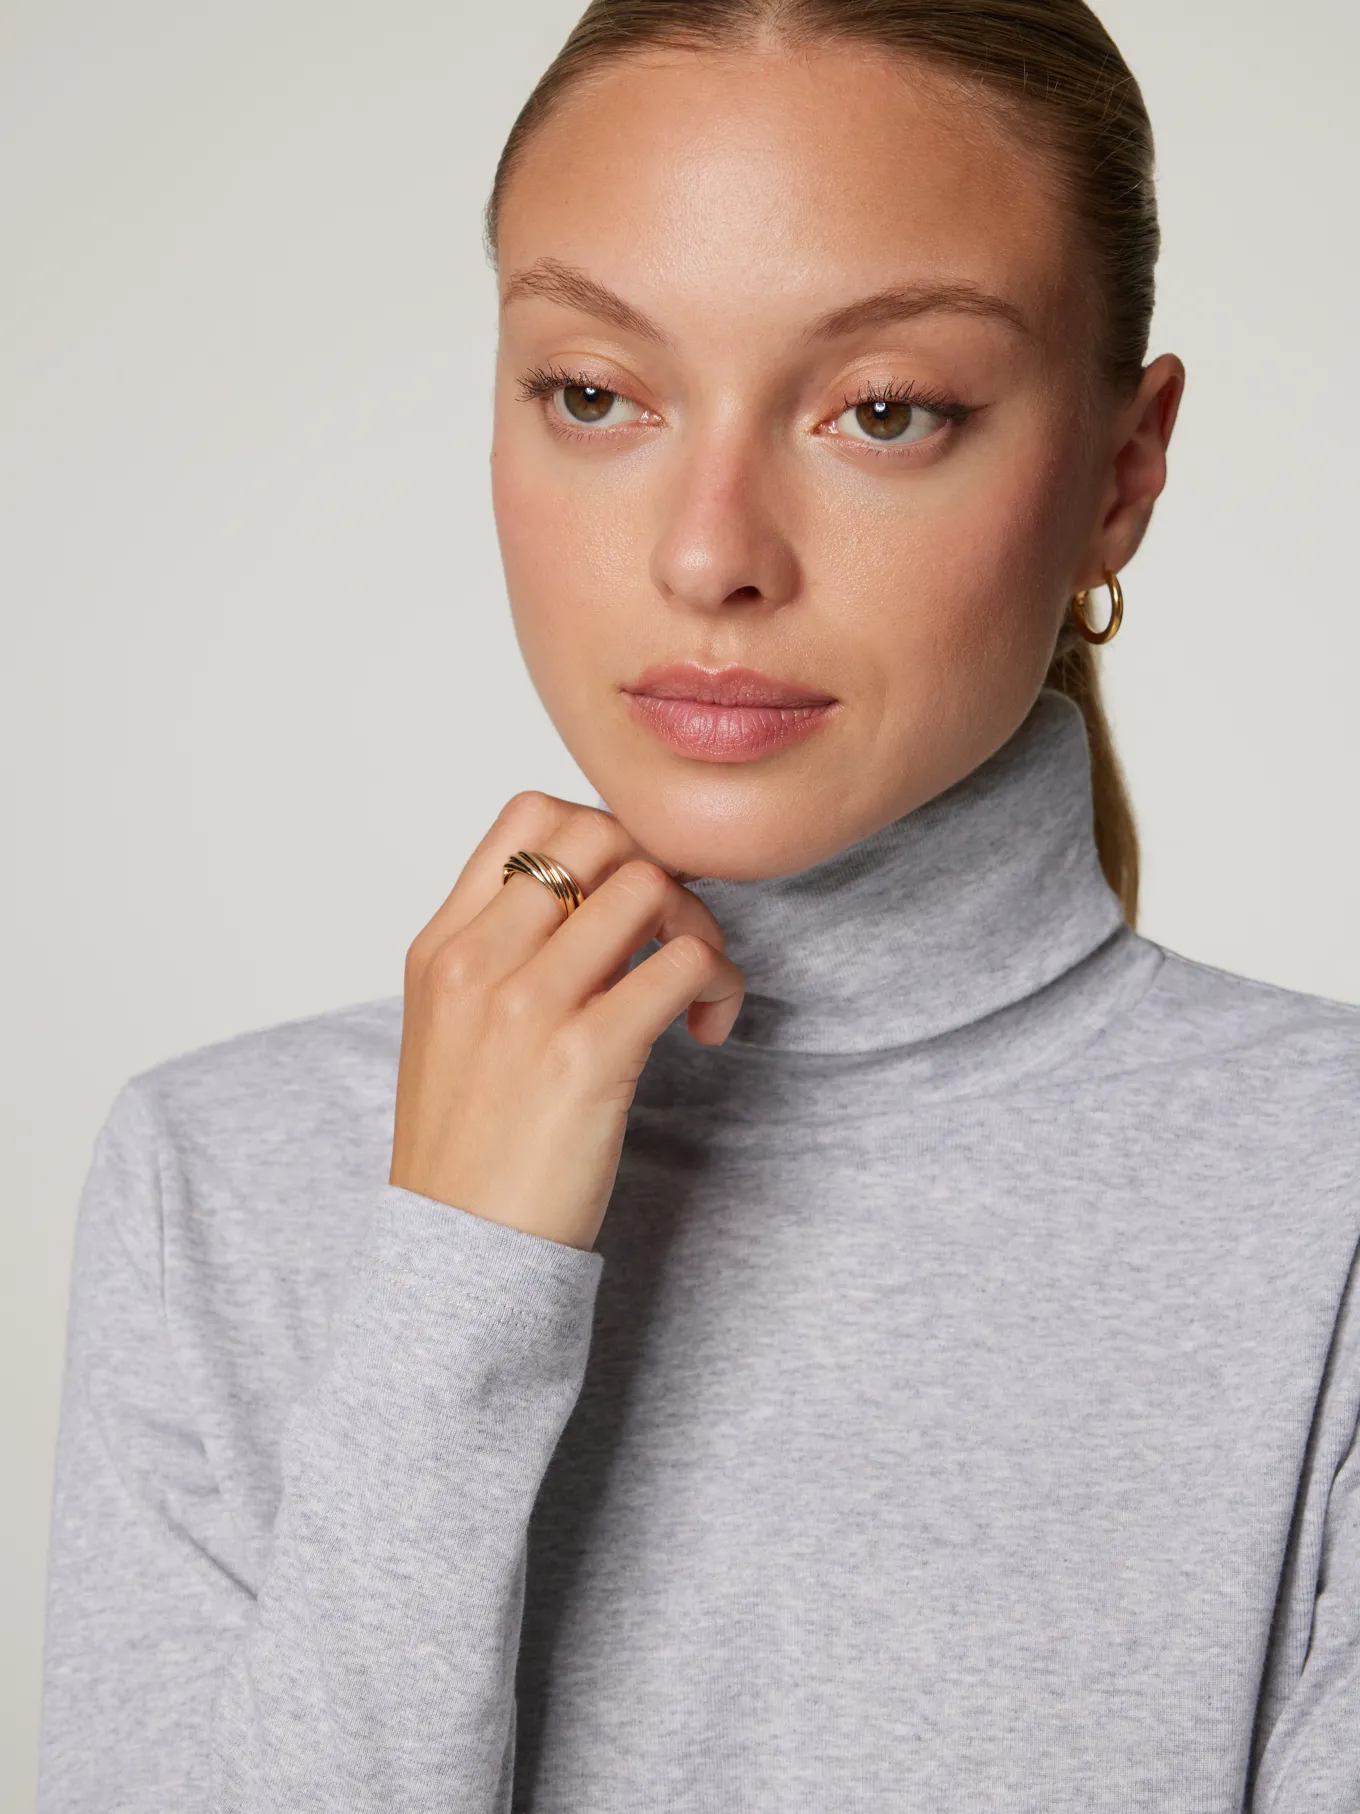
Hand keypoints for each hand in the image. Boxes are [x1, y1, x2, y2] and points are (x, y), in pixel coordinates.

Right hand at [389, 792, 744, 1251]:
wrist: (458, 1257)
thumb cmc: (469, 1151)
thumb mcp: (450, 1029)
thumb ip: (503, 955)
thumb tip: (595, 900)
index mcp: (441, 946)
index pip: (530, 815)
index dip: (605, 833)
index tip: (629, 894)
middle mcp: (478, 961)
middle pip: (601, 835)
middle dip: (661, 871)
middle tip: (676, 936)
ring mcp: (528, 1005)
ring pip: (649, 886)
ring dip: (700, 926)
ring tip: (696, 987)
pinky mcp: (587, 1056)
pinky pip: (684, 964)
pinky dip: (719, 985)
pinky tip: (706, 1028)